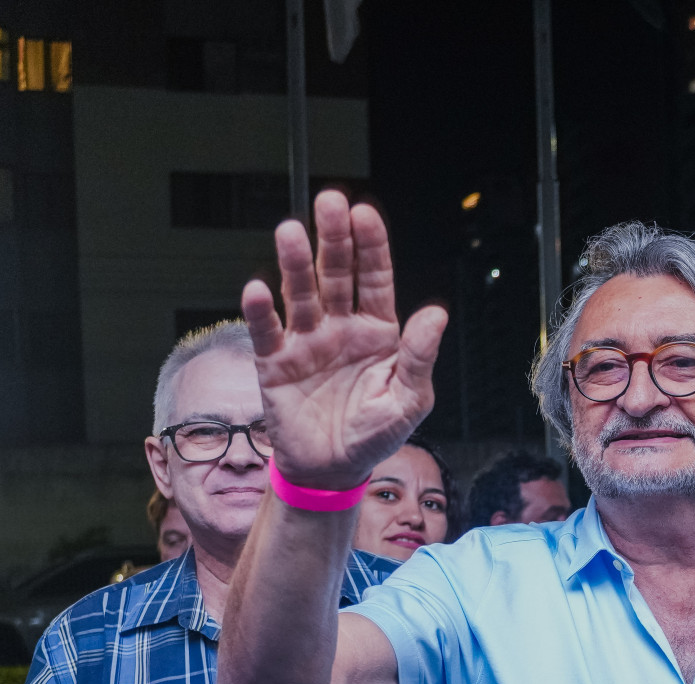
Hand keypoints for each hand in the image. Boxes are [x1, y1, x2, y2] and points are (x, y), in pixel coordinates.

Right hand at [240, 190, 447, 489]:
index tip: (364, 214)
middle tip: (329, 202)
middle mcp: (340, 327)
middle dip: (332, 239)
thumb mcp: (410, 400)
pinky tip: (258, 290)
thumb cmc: (376, 434)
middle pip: (336, 275)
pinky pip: (267, 333)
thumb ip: (419, 357)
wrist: (334, 469)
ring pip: (300, 294)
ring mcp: (306, 342)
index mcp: (378, 331)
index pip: (375, 280)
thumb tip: (435, 314)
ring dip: (294, 264)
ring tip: (290, 232)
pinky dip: (262, 313)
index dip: (371, 247)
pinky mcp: (275, 363)